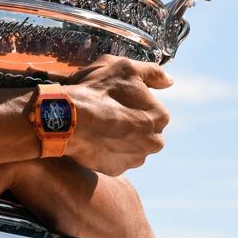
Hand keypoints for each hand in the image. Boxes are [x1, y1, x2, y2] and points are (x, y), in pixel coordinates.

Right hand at [65, 55, 172, 176]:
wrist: (68, 119)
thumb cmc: (96, 90)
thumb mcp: (125, 68)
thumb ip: (152, 73)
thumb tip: (170, 81)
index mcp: (160, 116)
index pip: (152, 108)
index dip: (133, 102)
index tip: (115, 98)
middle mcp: (154, 141)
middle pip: (144, 130)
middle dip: (130, 123)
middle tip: (107, 112)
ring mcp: (135, 158)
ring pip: (131, 146)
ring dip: (120, 138)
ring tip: (98, 126)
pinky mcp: (116, 169)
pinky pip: (114, 158)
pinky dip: (105, 150)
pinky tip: (93, 138)